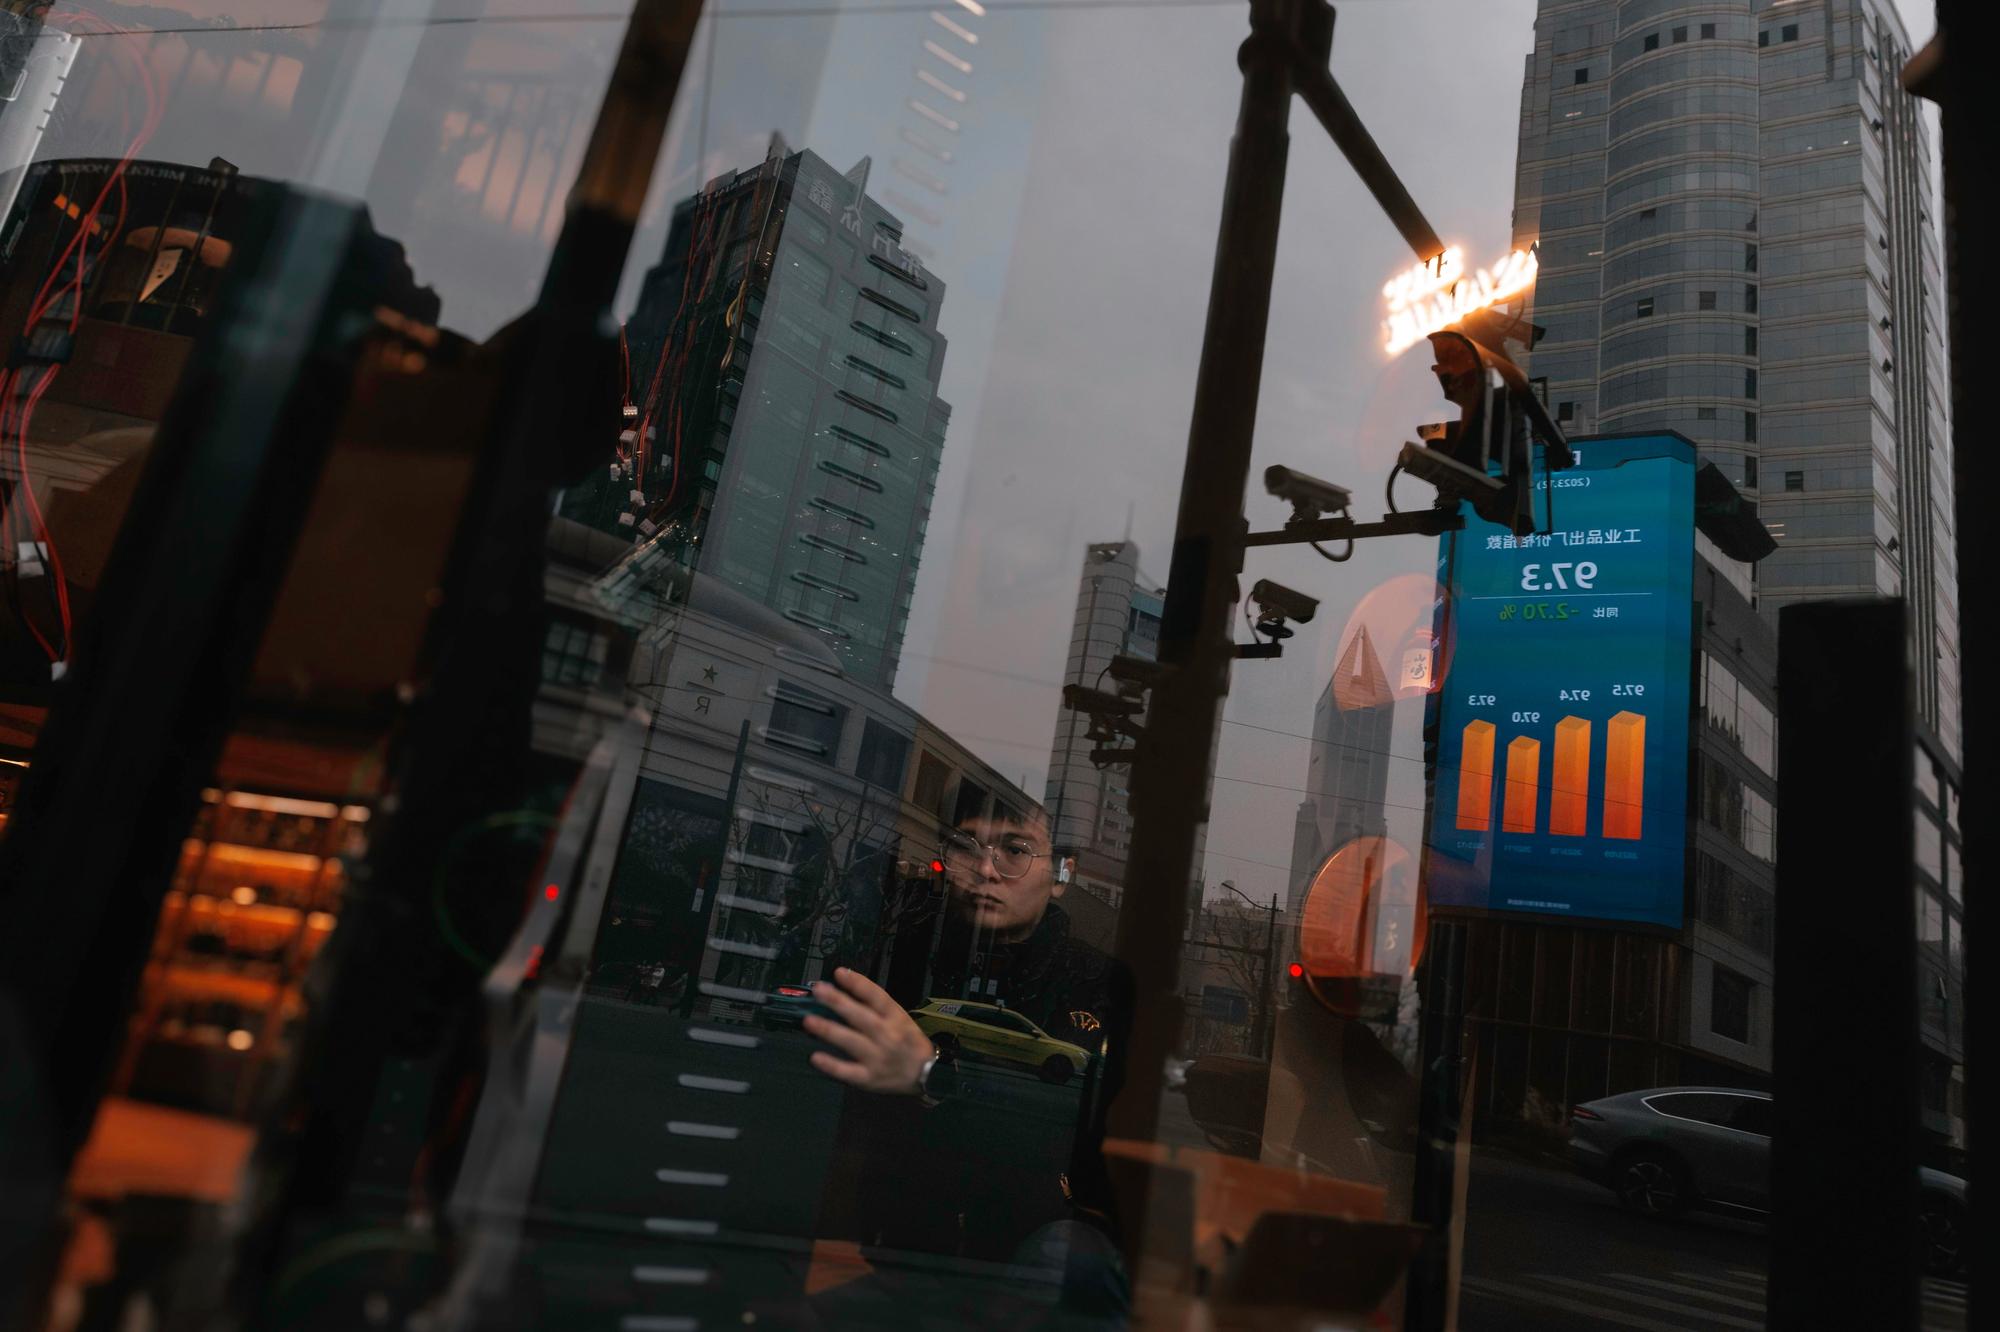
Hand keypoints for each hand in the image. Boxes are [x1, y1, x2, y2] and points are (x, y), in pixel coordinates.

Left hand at [803, 967, 934, 1094]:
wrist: (926, 1073)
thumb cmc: (908, 1042)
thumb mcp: (900, 1018)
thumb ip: (876, 1007)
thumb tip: (845, 991)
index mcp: (895, 1018)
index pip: (876, 996)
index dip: (857, 983)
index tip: (839, 973)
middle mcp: (887, 1035)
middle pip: (860, 1016)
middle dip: (837, 1001)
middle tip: (818, 990)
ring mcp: (877, 1057)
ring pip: (850, 1041)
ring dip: (828, 1030)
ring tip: (809, 1020)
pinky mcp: (869, 1078)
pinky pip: (848, 1071)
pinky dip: (831, 1065)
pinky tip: (815, 1057)